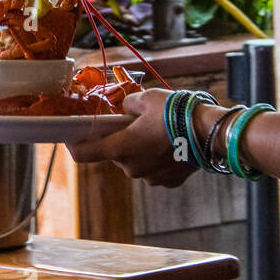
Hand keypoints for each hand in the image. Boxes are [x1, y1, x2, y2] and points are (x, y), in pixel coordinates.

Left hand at [67, 87, 197, 187]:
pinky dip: (158, 157)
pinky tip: (172, 144)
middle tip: (132, 122)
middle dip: (120, 138)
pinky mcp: (169, 181)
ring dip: (141, 148)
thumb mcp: (145, 98)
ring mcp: (150, 178)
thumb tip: (125, 108)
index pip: (83, 154)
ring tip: (158, 130)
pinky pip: (156, 168)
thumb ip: (127, 104)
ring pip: (137, 161)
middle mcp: (131, 168)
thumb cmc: (175, 112)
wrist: (209, 131)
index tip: (71, 136)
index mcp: (120, 148)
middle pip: (115, 153)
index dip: (73, 144)